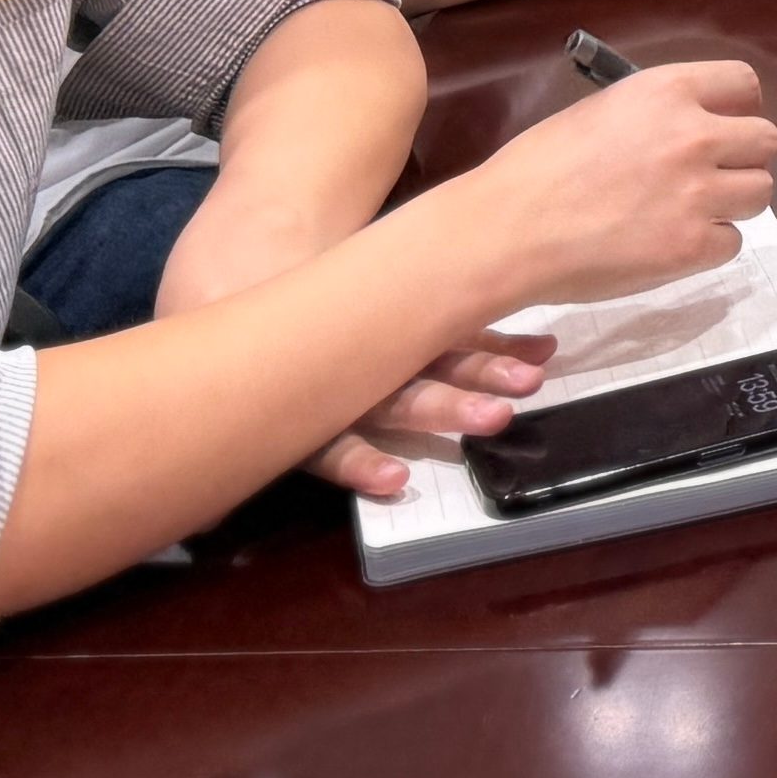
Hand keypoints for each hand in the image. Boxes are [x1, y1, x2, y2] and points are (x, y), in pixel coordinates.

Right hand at [308, 332, 559, 500]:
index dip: (496, 347)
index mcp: (393, 326)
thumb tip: (549, 349)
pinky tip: (392, 482)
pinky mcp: (304, 427)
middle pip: (430, 366)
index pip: (449, 335)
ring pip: (392, 402)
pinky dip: (358, 465)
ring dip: (442, 410)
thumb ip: (466, 328)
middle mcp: (369, 360)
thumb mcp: (394, 309)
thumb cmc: (334, 312)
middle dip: (476, 379)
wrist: (227, 295)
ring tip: (492, 419)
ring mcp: (336, 393)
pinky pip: (330, 449)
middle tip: (521, 392)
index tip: (540, 361)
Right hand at [461, 60, 776, 306]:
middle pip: (765, 140)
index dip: (737, 108)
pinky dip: (708, 247)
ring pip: (761, 191)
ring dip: (733, 202)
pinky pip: (731, 243)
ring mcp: (697, 192)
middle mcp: (693, 134)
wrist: (508, 230)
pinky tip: (670, 245)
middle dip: (741, 158)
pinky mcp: (691, 246)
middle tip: (708, 176)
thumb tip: (689, 126)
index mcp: (667, 90)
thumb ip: (656, 114)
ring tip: (691, 212)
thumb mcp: (603, 112)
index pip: (744, 83)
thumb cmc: (538, 167)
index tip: (721, 126)